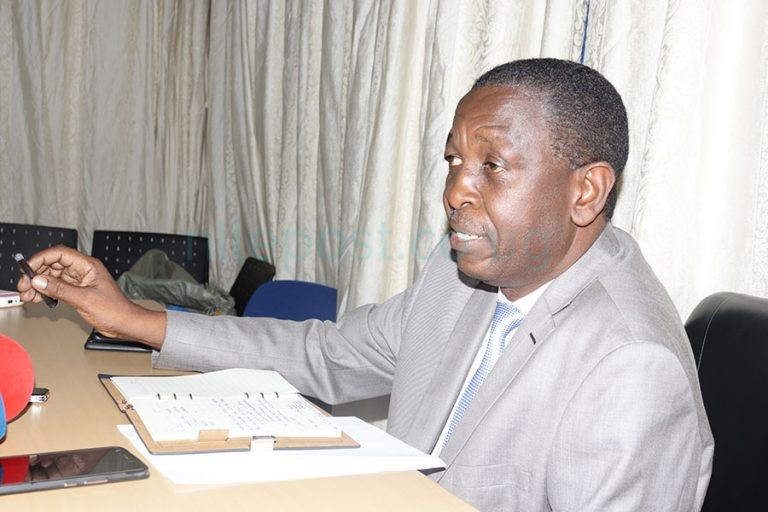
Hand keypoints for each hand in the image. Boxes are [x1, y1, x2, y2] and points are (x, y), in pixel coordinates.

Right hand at [16, 246, 165, 347]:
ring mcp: (79, 281)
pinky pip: (56, 287)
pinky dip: (46, 291)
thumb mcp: (85, 299)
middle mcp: (83, 271)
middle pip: (53, 264)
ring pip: (53, 276)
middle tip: (24, 286)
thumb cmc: (115, 310)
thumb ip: (61, 289)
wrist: (125, 323)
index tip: (28, 269)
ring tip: (29, 295)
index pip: (60, 254)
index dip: (41, 259)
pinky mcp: (77, 291)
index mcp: (88, 266)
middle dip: (36, 273)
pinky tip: (38, 298)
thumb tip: (39, 280)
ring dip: (38, 284)